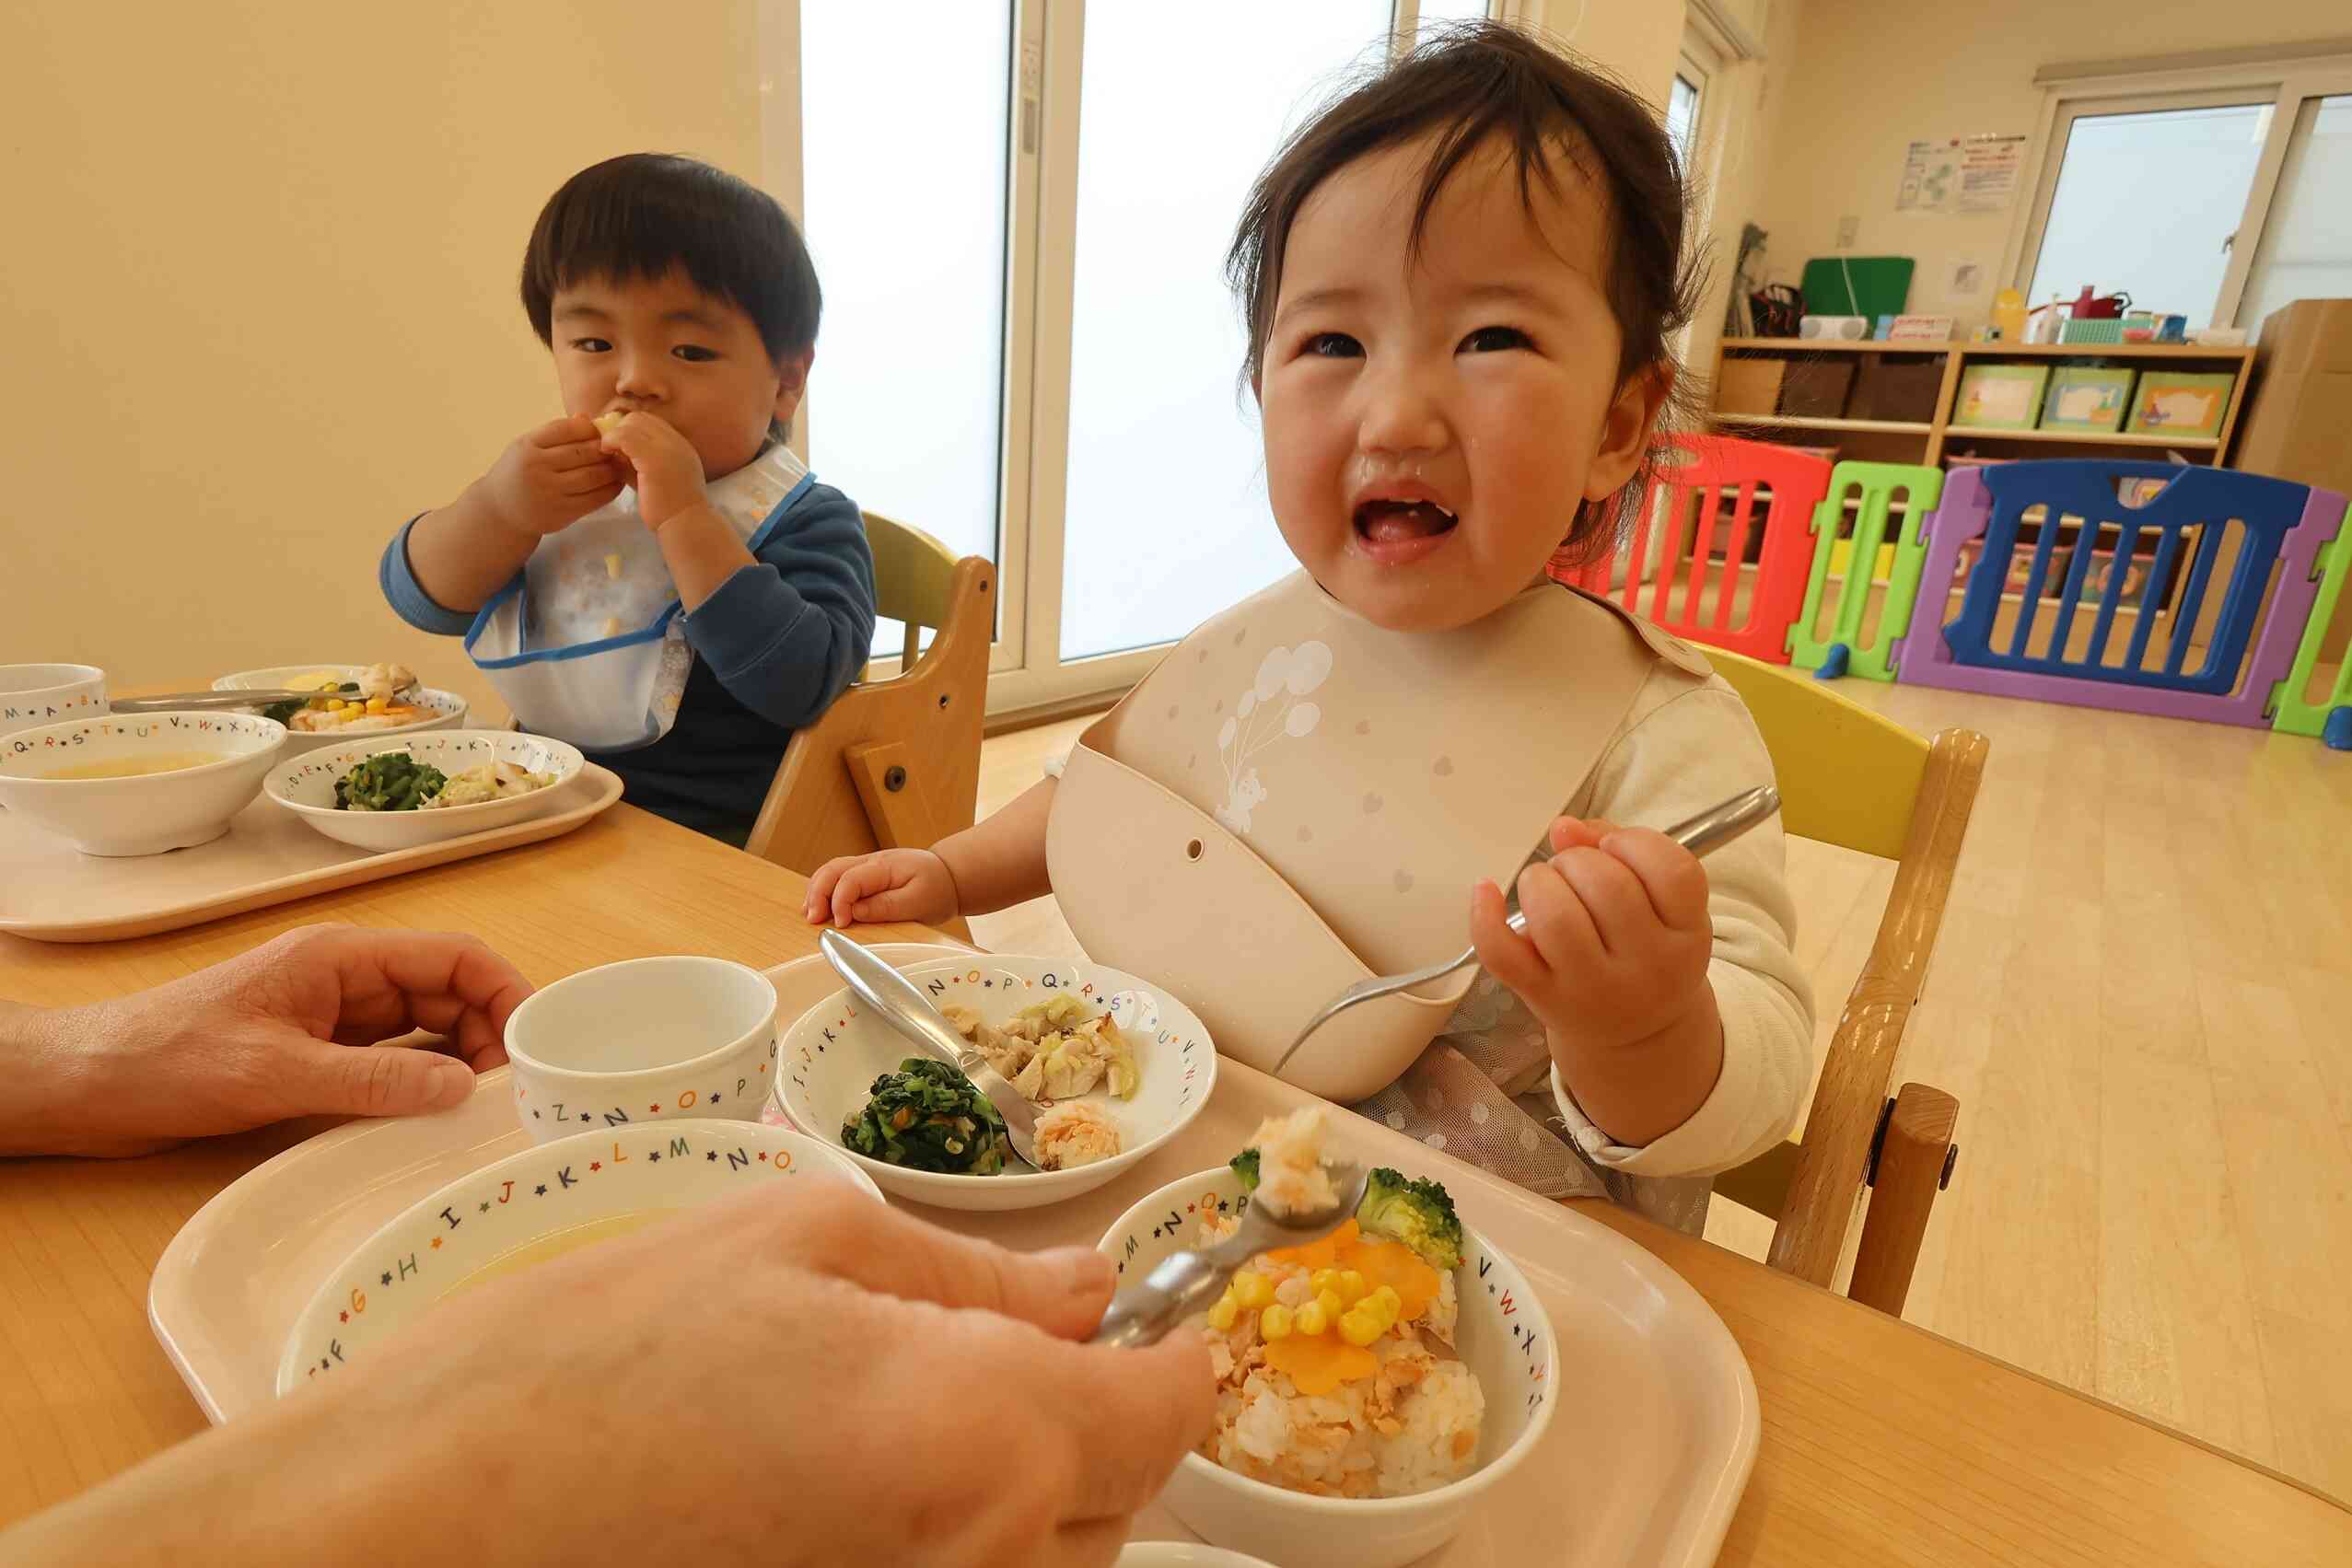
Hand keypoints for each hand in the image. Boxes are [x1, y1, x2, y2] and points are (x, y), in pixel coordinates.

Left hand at [5, 925, 531, 1156]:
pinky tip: (434, 1123)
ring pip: (425, 1032)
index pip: (453, 957)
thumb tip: (462, 1090)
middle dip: (491, 1035)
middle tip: (517, 1096)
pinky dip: (420, 1087)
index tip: (540, 1045)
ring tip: (486, 1114)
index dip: (506, 993)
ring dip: (459, 1065)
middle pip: (449, 994)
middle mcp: (347, 981)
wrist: (85, 1086)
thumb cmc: (168, 1061)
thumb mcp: (274, 1073)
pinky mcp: (315, 1058)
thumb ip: (371, 1080)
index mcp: (343, 958)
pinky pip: (390, 1065)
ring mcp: (332, 1020)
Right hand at [289, 1182, 1212, 1564]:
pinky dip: (949, 1547)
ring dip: (1025, 1498)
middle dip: (1090, 1423)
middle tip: (1003, 1355)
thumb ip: (974, 1275)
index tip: (1144, 1322)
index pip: (1168, 1412)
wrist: (420, 1524)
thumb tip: (1086, 1292)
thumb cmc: (586, 1362)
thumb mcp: (796, 1245)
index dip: (1169, 1355)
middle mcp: (978, 1564)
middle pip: (1120, 1502)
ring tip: (907, 1429)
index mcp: (984, 1432)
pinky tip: (857, 1499)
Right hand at [478, 415, 625, 540]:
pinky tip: (616, 482)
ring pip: (593, 475)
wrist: (501, 511)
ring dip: (612, 469)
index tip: (600, 431)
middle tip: (618, 447)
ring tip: (620, 463)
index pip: (566, 429)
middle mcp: (537, 468)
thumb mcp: (527, 447)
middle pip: (583, 452)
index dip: (589, 429)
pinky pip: (595, 498)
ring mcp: (550, 492)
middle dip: (605, 448)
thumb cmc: (518, 473)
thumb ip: (555, 433)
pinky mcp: (562, 513)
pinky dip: (611, 489)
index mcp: (527, 446)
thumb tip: (587, 418)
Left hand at [598, 409, 709, 530]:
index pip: (650, 423)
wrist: (685, 524)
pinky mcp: (652, 456)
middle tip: (610, 447)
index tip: (619, 445)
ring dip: (615, 434)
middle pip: (640, 418)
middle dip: (621, 429)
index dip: (631, 430)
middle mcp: (675, 441)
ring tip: (607, 451)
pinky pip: (624, 435)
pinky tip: (606, 453)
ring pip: (631, 422)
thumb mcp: (653, 480)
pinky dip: (611, 440)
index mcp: (680, 446)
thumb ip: (637, 463)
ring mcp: (666, 446)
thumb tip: (614, 452)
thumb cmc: (670, 510)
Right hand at [803, 848, 961, 928]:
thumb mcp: (919, 902)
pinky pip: (837, 878)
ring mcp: (865, 866)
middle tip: (813, 920)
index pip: (851, 879)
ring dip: (816, 892)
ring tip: (810, 915)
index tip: (841, 924)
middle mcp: (871, 862)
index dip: (840, 902)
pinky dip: (823, 891)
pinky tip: (818, 907)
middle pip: (833, 870)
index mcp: (885, 867)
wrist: (950, 876)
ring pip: (830, 871)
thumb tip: (855, 913)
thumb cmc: (937, 889)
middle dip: (817, 894)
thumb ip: (886, 907)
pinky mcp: (864, 875)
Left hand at [1470, 816, 1715, 1056]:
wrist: (1636, 1033)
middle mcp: (1648, 966)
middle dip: (1578, 859)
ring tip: (1544, 886)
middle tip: (1573, 873)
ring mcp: (1594, 988)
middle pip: (1607, 885)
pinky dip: (1484, 917)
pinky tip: (1485, 890)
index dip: (1636, 842)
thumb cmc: (1643, 951)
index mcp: (1687, 934)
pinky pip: (1503, 955)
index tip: (1615, 848)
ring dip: (1540, 881)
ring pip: (1557, 917)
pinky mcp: (1544, 998)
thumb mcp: (1658, 904)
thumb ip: (1619, 849)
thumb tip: (1564, 828)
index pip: (1674, 872)